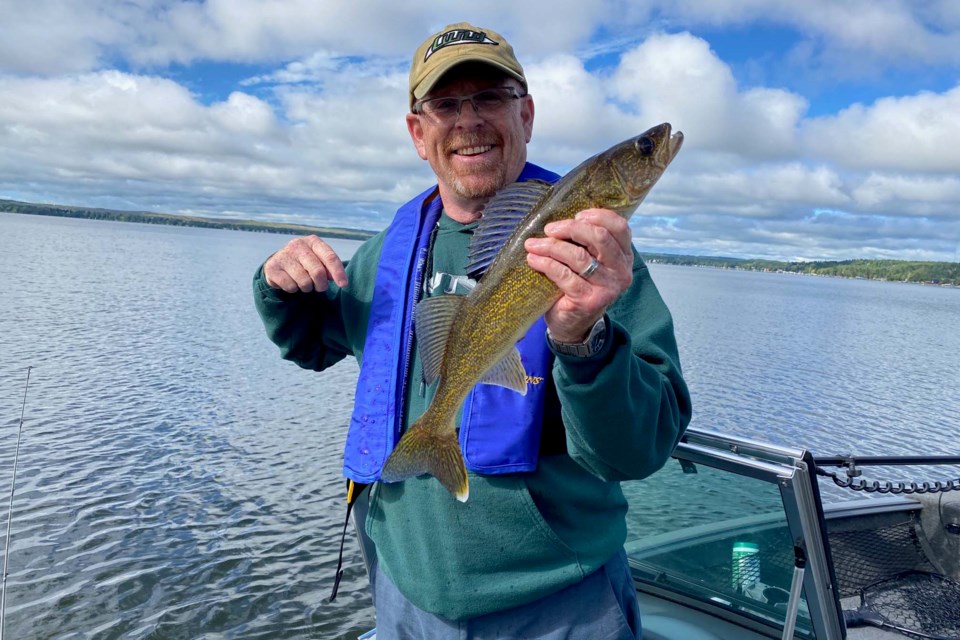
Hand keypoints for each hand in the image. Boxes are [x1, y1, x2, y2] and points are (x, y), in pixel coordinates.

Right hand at [263, 235, 347, 292]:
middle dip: (322, 285)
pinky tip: (291, 282)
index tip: (344, 285)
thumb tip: (340, 280)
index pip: (330, 257)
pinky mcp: (272, 267)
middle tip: (320, 287)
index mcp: (313, 241)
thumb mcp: (319, 261)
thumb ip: (330, 268)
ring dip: (307, 288)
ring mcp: (283, 255)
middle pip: (318, 272)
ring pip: (304, 282)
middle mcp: (297, 244)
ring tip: (304, 283)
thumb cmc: (306, 263)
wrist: (279, 263)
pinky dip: (293, 289)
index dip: (338, 272)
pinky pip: (290, 286)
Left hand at [524, 209, 632, 342]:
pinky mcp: (589, 300)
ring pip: (578, 256)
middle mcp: (621, 271)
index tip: (576, 216)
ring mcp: (607, 287)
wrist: (573, 323)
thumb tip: (561, 214)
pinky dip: (545, 263)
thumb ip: (586, 240)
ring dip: (551, 246)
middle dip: (570, 229)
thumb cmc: (579, 284)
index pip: (619, 227)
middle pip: (599, 237)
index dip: (597, 216)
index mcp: (624, 256)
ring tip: (533, 244)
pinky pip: (564, 275)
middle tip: (549, 229)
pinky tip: (533, 259)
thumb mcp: (590, 260)